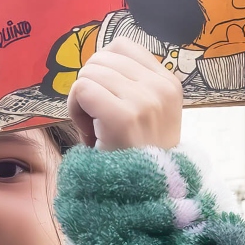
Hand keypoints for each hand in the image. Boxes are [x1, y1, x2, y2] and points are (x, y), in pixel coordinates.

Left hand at [66, 37, 182, 150]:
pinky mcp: (124, 117)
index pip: (122, 46)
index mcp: (169, 83)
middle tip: (100, 120)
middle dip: (91, 85)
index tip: (110, 101)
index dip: (104, 70)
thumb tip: (94, 58)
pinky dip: (75, 109)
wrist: (142, 197)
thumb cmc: (134, 156)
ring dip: (81, 100)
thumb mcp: (145, 112)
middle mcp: (162, 87)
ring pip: (89, 72)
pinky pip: (82, 88)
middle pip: (101, 58)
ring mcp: (145, 101)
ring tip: (96, 127)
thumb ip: (128, 81)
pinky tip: (89, 131)